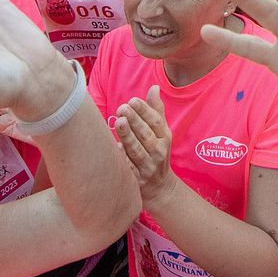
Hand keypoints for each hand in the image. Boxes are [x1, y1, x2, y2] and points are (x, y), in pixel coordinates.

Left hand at [114, 85, 175, 204]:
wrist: (160, 189)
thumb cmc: (157, 154)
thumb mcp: (162, 133)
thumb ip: (156, 111)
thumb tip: (153, 88)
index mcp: (164, 138)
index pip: (156, 122)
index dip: (145, 111)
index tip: (133, 100)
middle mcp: (158, 152)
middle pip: (146, 134)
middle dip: (135, 120)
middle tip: (123, 108)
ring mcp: (147, 167)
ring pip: (136, 150)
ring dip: (127, 136)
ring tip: (119, 122)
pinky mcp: (136, 180)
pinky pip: (127, 167)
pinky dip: (121, 158)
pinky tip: (113, 147)